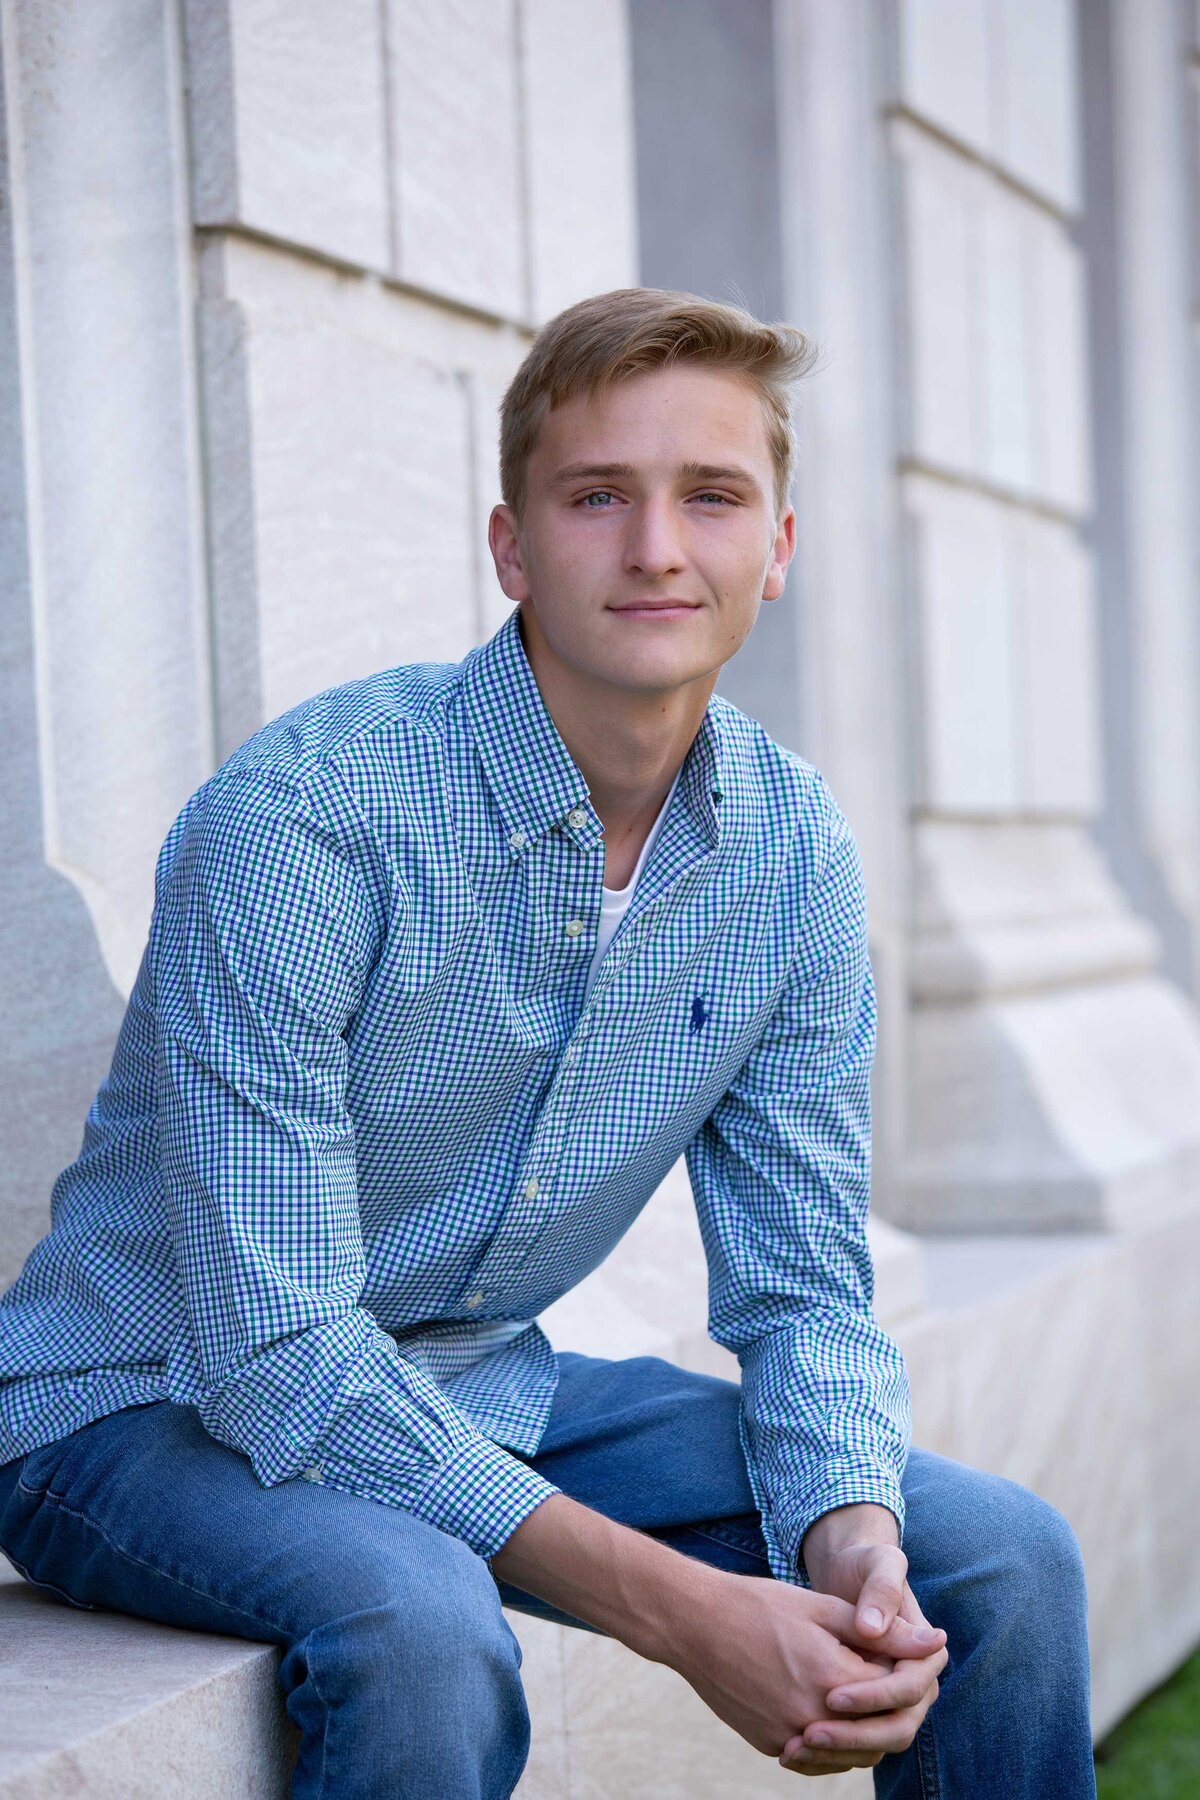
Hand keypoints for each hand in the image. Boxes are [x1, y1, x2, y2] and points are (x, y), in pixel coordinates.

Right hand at [667, 1568, 940, 1770]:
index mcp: (833, 1677)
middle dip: (887, 1708)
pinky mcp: (770, 1744)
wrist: (694, 1623)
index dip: (898, 1669)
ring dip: (863, 1731)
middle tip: (878, 1679)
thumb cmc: (759, 1605)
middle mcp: (814, 1717)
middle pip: (878, 1732)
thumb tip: (936, 1643)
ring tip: (855, 1695)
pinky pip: (816, 1759)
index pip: (893, 1691)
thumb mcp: (823, 1608)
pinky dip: (830, 1743)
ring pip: (850, 1754)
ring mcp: (789, 1736)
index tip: (886, 1651)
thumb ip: (884, 1633)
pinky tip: (826, 1713)